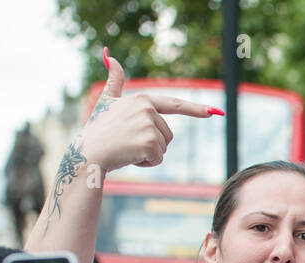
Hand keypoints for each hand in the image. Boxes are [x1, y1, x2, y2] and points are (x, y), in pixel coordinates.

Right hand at [80, 51, 217, 173]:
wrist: (89, 150)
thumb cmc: (98, 128)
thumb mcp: (107, 100)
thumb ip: (115, 81)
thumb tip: (113, 57)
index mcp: (142, 99)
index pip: (174, 104)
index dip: (196, 108)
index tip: (215, 111)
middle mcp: (147, 109)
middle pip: (168, 135)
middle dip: (153, 144)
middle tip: (129, 141)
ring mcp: (149, 125)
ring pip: (164, 148)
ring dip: (149, 154)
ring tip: (127, 147)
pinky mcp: (149, 142)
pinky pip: (158, 159)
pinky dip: (147, 163)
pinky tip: (130, 156)